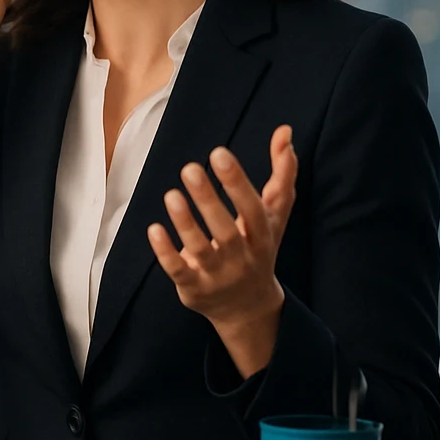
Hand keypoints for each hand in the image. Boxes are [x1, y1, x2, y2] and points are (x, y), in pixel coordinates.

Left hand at [147, 125, 297, 377]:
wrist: (248, 308)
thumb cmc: (258, 249)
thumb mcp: (274, 216)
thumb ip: (282, 173)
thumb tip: (285, 131)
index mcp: (263, 237)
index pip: (253, 209)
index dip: (237, 183)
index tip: (219, 153)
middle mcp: (242, 258)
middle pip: (227, 231)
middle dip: (209, 200)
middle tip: (190, 168)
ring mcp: (217, 276)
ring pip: (201, 250)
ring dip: (185, 222)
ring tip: (171, 194)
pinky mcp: (194, 289)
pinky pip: (178, 270)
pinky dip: (166, 251)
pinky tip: (153, 228)